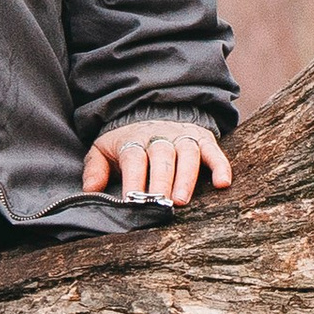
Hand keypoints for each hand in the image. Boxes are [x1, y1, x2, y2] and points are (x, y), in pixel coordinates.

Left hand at [83, 122, 233, 208]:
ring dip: (186, 177)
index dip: (134, 179)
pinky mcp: (203, 139)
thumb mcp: (104, 149)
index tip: (132, 201)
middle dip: (161, 181)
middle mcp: (160, 137)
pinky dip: (220, 165)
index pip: (133, 158)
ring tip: (182, 200)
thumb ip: (95, 169)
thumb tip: (90, 191)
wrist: (150, 110)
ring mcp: (183, 137)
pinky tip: (223, 183)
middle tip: (161, 203)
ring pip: (187, 154)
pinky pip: (213, 151)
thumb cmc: (126, 141)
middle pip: (161, 157)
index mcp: (134, 140)